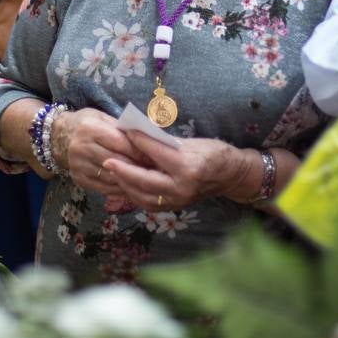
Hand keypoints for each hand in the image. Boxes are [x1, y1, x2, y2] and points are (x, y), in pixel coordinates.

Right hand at [49, 108, 150, 196]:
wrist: (59, 136)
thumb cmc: (87, 124)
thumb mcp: (102, 118)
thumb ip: (122, 129)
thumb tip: (148, 140)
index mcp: (90, 128)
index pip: (120, 143)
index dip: (139, 151)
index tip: (155, 156)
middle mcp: (81, 148)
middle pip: (117, 162)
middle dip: (138, 167)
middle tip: (156, 172)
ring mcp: (78, 165)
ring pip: (111, 177)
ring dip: (131, 181)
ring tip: (147, 181)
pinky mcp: (78, 179)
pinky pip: (103, 188)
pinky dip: (119, 189)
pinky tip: (132, 188)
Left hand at [105, 131, 253, 210]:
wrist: (231, 175)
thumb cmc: (213, 152)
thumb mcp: (191, 142)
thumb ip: (164, 142)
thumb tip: (139, 133)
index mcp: (187, 166)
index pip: (156, 152)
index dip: (138, 140)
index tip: (124, 130)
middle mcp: (182, 187)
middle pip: (144, 180)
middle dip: (123, 170)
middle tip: (107, 161)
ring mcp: (178, 200)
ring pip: (143, 196)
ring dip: (125, 185)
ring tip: (112, 173)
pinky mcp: (175, 207)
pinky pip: (149, 203)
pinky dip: (134, 194)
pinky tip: (124, 185)